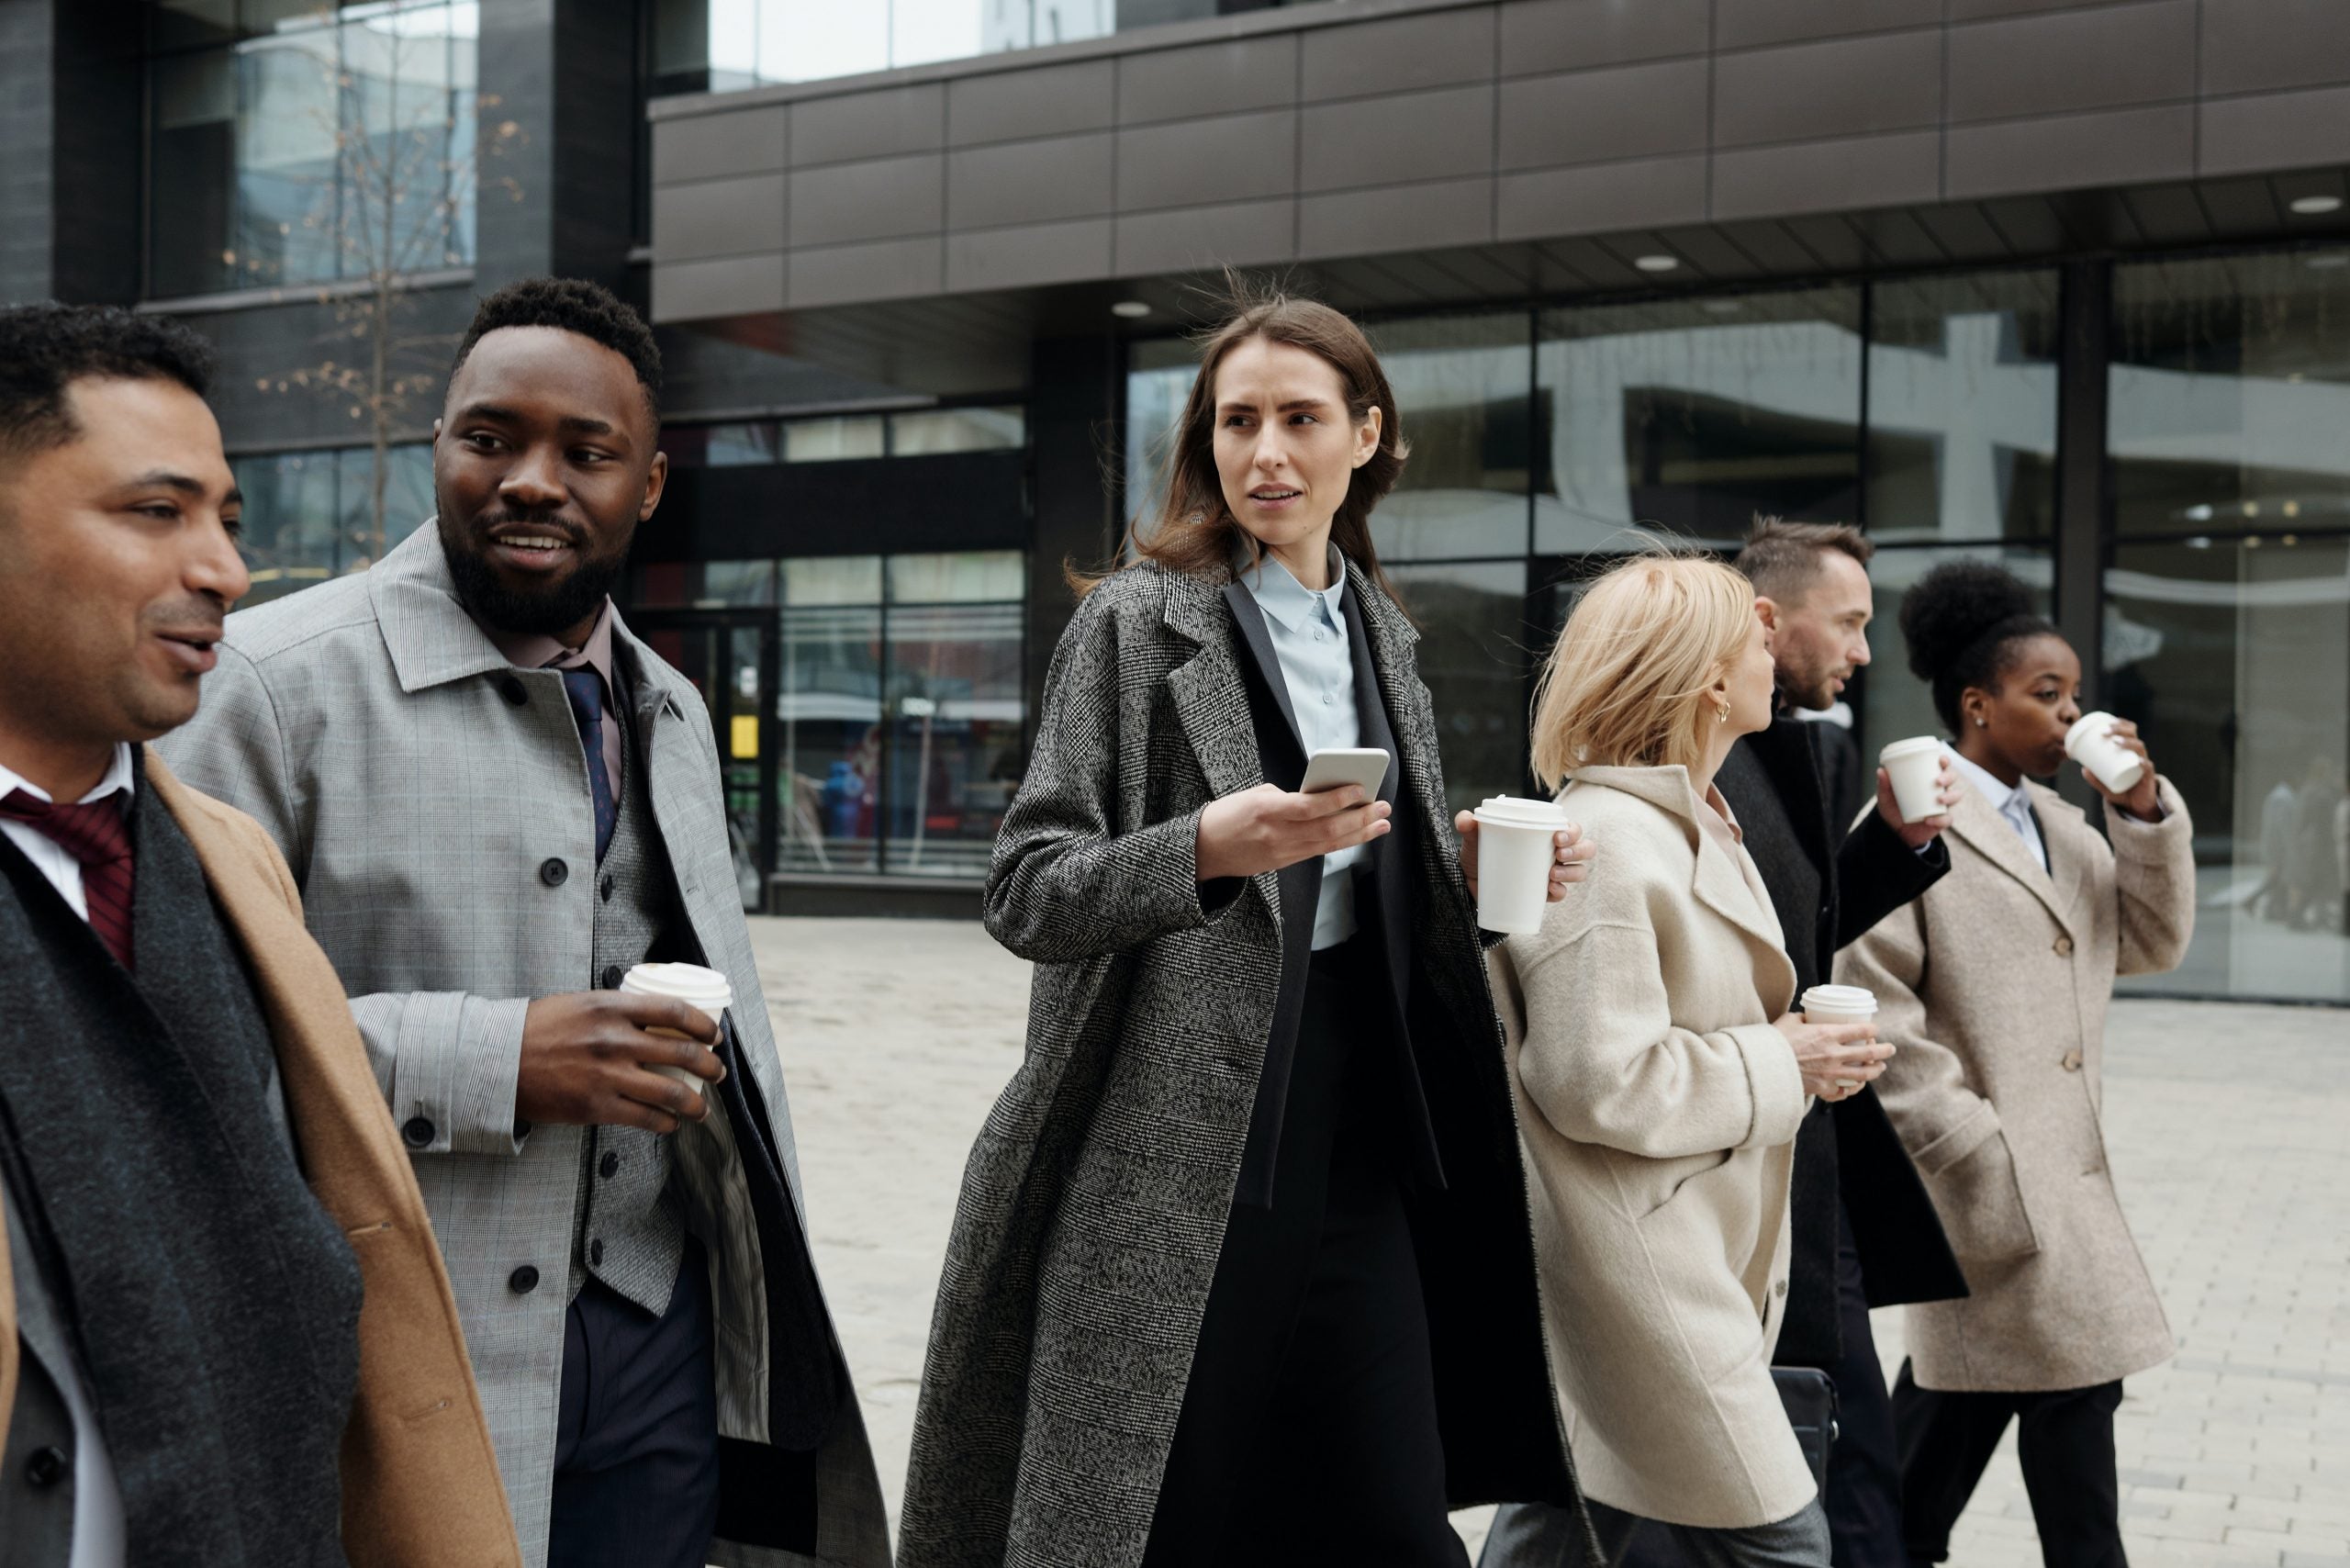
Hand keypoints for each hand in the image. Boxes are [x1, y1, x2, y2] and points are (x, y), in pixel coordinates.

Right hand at [514, 991, 725, 1134]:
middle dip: (709, 1066)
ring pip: (671, 1093)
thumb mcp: (581, 1003)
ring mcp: (607, 1075)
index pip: (675, 1012)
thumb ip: (618, 1010)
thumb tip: (656, 1019)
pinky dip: (666, 1123)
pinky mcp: (596, 1107)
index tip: (714, 1035)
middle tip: (717, 1072)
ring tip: (702, 1108)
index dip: (703, 1025)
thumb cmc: (538, 1029)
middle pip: (682, 1053)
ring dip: (695, 1103)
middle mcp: (614, 1040)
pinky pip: (645, 1118)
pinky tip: (671, 1123)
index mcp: (612, 1007)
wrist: (497, 1060)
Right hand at [1196, 782, 1390, 881]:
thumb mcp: (1254, 795)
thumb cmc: (1228, 815)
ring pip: (1328, 844)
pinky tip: (1359, 835)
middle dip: (1359, 818)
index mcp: (1266, 810)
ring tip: (1381, 823)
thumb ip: (1288, 797)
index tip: (1360, 788)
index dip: (1337, 799)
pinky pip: (1319, 852)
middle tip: (1382, 806)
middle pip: (1327, 829)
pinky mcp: (1284, 863)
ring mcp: (1282, 852)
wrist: (1204, 850)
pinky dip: (1342, 843)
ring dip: (1359, 833)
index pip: (1309, 806)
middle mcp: (1277, 834)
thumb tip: (1320, 798)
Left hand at [1455, 812, 1594, 902]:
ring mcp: (1552, 873)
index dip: (1573, 831)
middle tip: (1558, 854)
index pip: (1571, 828)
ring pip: (1579, 871)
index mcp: (1545, 833)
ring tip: (1552, 875)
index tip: (1557, 837)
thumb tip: (1466, 819)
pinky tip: (1551, 890)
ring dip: (1572, 872)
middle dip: (1578, 850)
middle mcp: (1554, 852)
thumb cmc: (1479, 853)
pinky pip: (1561, 893)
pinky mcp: (1543, 892)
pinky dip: (1560, 892)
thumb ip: (1468, 825)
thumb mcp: (1473, 838)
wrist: (1468, 882)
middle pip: (1584, 848)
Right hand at [1772, 1014, 1893, 1101]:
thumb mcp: (1789, 1021)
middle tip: (1890, 1049)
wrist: (1764, 1068)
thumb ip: (1802, 1019)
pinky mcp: (1824, 1088)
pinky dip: (1852, 1088)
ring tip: (1880, 1068)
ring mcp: (1831, 1073)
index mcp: (1827, 1033)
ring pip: (1863, 1074)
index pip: (1860, 1029)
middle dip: (1884, 1051)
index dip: (1871, 1028)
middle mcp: (1834, 1054)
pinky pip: (1845, 1090)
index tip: (1874, 1028)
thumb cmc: (1774, 1042)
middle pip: (1869, 1052)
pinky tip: (1856, 1085)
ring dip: (1875, 1070)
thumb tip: (1806, 1018)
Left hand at [1876, 758, 1960, 848]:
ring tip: (1939, 799)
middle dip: (1949, 777)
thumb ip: (1884, 785)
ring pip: (1956, 796)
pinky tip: (1929, 820)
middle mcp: (1939, 789)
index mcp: (1928, 779)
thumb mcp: (1886, 797)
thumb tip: (1881, 770)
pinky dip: (1940, 819)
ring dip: (1951, 796)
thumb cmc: (1893, 808)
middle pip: (1953, 778)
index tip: (1941, 760)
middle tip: (1938, 781)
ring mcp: (1942, 805)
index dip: (1945, 761)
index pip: (1942, 766)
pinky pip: (1947, 819)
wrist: (1894, 831)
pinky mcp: (1942, 820)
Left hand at [2083, 718, 2163, 819]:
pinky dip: (2143, 763)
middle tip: (2105, 732)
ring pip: (2140, 747)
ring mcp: (2145, 764)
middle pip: (2133, 735)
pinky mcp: (2149, 777)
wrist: (2137, 807)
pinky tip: (2138, 761)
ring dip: (2127, 742)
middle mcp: (2139, 754)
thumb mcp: (2105, 785)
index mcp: (2130, 751)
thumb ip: (2095, 779)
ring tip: (2114, 741)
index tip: (2105, 723)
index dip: (2120, 724)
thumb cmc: (2123, 791)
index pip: (2129, 731)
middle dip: (2120, 729)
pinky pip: (2148, 767)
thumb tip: (2083, 769)